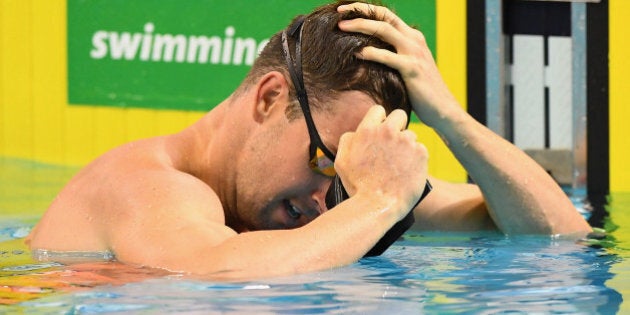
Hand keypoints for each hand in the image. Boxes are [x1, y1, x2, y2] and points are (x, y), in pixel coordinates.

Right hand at [335, 106, 427, 216]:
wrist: (377, 205)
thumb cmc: (358, 186)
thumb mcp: (341, 161)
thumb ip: (348, 140)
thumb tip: (356, 132)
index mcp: (368, 130)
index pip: (378, 110)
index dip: (380, 120)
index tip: (381, 131)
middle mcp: (388, 131)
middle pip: (399, 115)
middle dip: (398, 126)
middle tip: (394, 143)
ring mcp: (406, 141)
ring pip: (411, 135)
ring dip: (406, 146)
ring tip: (399, 164)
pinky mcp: (421, 153)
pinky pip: (420, 150)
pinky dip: (416, 159)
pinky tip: (408, 171)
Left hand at [337, 3, 459, 126]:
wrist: (442, 109)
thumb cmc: (421, 92)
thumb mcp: (407, 68)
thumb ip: (393, 57)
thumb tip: (368, 55)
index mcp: (412, 37)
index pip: (387, 15)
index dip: (366, 10)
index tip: (346, 10)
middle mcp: (414, 40)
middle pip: (384, 16)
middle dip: (360, 11)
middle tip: (339, 12)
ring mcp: (414, 53)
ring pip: (384, 30)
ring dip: (360, 25)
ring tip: (341, 27)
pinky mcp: (412, 68)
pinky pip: (388, 56)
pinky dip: (370, 52)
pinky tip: (356, 53)